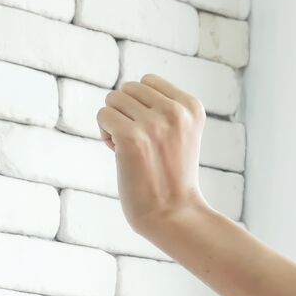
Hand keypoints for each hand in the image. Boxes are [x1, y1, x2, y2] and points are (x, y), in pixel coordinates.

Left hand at [98, 76, 212, 244]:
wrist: (173, 214)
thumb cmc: (172, 175)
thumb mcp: (181, 132)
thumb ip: (162, 106)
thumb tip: (124, 90)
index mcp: (193, 107)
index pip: (148, 81)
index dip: (142, 105)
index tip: (152, 132)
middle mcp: (176, 111)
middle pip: (128, 88)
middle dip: (126, 112)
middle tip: (140, 143)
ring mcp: (154, 124)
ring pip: (112, 100)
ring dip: (114, 123)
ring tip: (131, 149)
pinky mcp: (132, 137)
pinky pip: (103, 116)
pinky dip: (105, 135)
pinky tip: (119, 154)